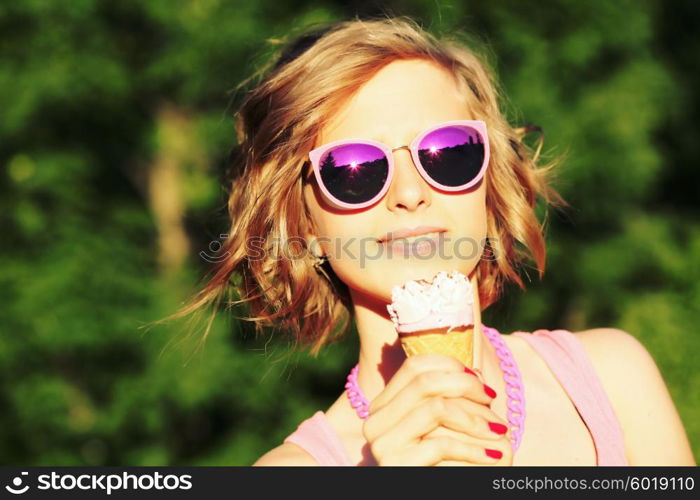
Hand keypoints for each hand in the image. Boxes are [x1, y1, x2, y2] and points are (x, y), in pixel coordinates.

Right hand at [361, 353, 510, 465]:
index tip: (478, 380)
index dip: (450, 365)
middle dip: (466, 385)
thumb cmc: (443, 463)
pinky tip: (491, 456)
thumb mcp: (444, 426)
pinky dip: (473, 449)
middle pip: (425, 382)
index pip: (414, 367)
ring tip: (498, 431)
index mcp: (382, 406)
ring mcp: (382, 443)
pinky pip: (442, 444)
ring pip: (436, 407)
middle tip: (491, 398)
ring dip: (475, 418)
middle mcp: (375, 421)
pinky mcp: (395, 465)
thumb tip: (473, 371)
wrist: (434, 497)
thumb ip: (451, 398)